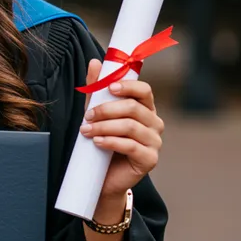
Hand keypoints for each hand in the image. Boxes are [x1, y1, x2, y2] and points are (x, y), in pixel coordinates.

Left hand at [79, 59, 164, 214]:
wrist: (102, 177)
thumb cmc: (102, 141)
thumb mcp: (96, 112)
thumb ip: (97, 90)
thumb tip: (95, 63)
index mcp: (144, 108)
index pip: (144, 90)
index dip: (128, 86)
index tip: (109, 87)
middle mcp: (154, 123)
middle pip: (134, 108)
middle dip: (107, 109)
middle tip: (87, 115)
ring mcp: (154, 142)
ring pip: (131, 126)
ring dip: (104, 126)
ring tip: (86, 130)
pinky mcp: (150, 159)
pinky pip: (131, 146)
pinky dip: (111, 141)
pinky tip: (98, 142)